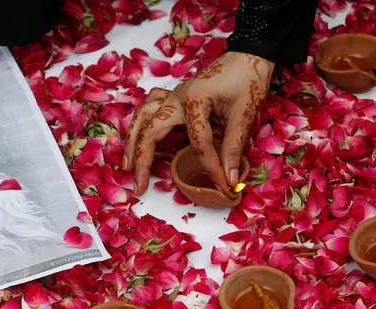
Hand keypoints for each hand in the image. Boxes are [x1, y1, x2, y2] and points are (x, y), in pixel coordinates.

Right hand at [122, 51, 274, 195]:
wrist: (249, 55)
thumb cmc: (248, 79)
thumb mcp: (244, 114)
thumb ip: (233, 147)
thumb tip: (228, 179)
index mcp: (193, 100)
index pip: (198, 143)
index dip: (210, 166)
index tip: (221, 184)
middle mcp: (176, 97)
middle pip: (150, 131)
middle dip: (142, 160)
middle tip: (139, 186)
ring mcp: (172, 95)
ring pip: (141, 118)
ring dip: (131, 142)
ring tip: (127, 166)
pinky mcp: (174, 96)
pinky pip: (148, 108)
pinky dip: (140, 123)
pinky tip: (137, 137)